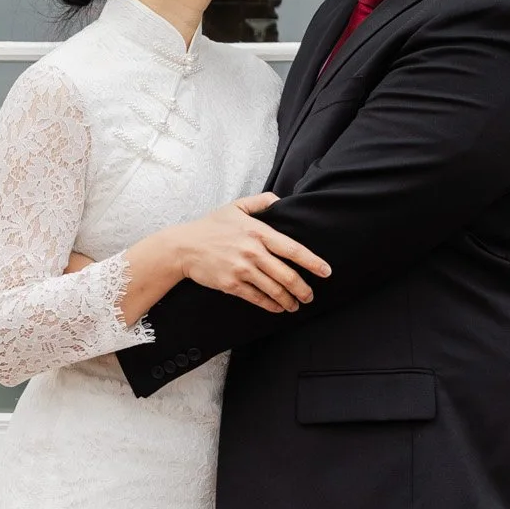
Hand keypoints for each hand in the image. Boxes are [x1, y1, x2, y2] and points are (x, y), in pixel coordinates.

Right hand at [169, 194, 331, 315]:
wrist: (183, 247)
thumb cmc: (211, 226)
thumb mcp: (236, 206)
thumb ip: (261, 201)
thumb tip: (281, 200)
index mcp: (257, 232)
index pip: (292, 249)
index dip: (312, 262)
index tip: (326, 271)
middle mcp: (253, 252)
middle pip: (286, 275)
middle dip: (303, 289)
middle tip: (310, 296)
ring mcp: (242, 269)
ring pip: (274, 290)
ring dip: (289, 300)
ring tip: (296, 305)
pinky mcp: (232, 284)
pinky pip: (258, 298)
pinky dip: (271, 305)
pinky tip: (278, 307)